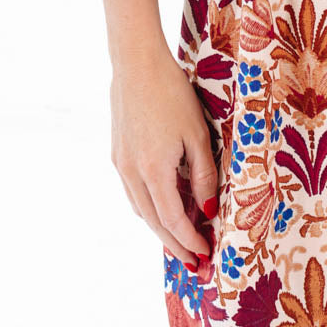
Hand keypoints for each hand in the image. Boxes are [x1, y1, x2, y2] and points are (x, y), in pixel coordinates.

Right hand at [109, 43, 218, 271]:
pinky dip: (150, 207)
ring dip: (161, 228)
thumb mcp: (197, 134)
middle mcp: (131, 173)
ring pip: (141, 209)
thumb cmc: (172, 93)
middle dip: (175, 246)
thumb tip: (209, 211)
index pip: (173, 221)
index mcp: (153, 172)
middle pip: (154, 223)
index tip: (207, 256)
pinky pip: (134, 191)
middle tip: (195, 264)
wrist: (136, 62)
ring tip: (182, 241)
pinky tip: (164, 206)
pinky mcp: (117, 153)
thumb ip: (203, 176)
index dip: (191, 241)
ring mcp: (120, 164)